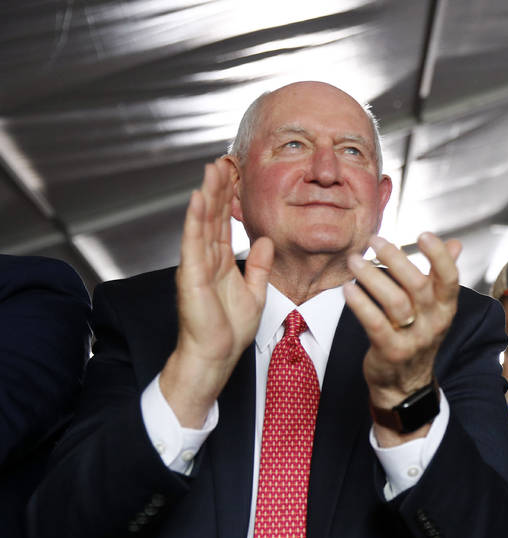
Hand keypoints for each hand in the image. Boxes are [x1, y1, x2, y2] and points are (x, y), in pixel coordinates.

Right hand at [159, 158, 272, 427]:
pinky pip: (193, 241)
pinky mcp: (191, 274)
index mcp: (220, 261)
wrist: (215, 355)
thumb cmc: (229, 330)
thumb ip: (258, 266)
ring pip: (202, 221)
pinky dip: (196, 219)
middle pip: (213, 215)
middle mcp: (206, 258)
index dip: (230, 198)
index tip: (237, 175)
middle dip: (219, 187)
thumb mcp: (253, 292)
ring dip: (208, 194)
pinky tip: (199, 199)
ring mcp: (196, 264)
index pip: (224, 222)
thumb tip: (264, 241)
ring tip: (213, 168)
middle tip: (225, 159)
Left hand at [343, 232, 460, 444]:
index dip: (439, 255)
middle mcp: (434, 323)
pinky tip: (347, 289)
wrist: (406, 385)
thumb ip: (442, 276)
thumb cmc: (417, 336)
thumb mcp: (435, 309)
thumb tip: (456, 243)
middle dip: (395, 259)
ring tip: (354, 261)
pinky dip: (360, 304)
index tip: (423, 233)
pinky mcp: (391, 352)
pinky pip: (376, 324)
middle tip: (374, 240)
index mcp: (445, 308)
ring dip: (372, 278)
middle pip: (418, 285)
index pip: (450, 278)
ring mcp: (414, 340)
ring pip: (395, 302)